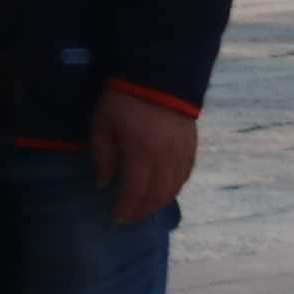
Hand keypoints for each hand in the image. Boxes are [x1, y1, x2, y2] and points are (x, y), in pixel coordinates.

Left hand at [92, 87, 200, 224]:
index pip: (135, 192)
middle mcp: (166, 158)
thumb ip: (102, 157)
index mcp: (142, 153)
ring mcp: (182, 152)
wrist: (156, 75)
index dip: (126, 208)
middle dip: (142, 210)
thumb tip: (104, 185)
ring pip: (175, 188)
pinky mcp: (192, 145)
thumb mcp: (102, 125)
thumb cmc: (121, 100)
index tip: (116, 219)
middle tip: (129, 218)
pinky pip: (186, 174)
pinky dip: (175, 187)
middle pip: (158, 195)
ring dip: (159, 202)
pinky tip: (164, 191)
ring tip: (144, 208)